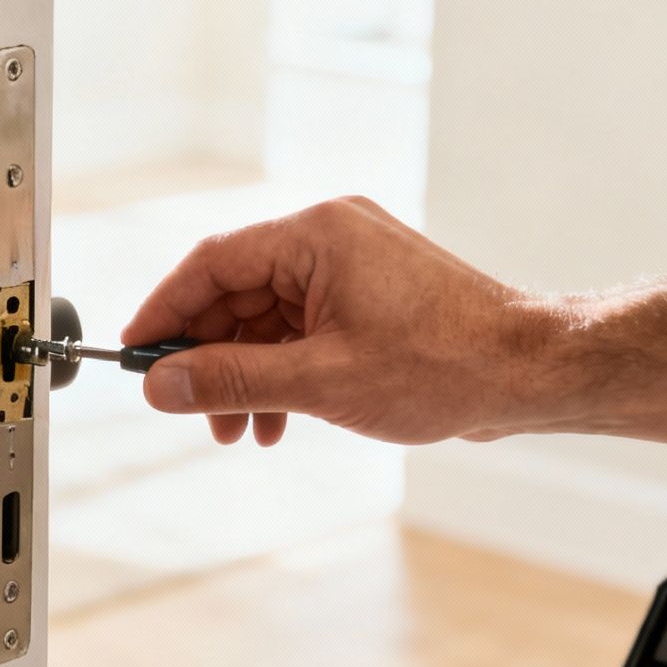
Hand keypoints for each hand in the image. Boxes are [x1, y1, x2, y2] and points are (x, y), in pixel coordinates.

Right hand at [123, 196, 548, 445]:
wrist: (530, 372)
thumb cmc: (443, 364)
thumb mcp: (319, 381)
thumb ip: (231, 380)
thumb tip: (162, 385)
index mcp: (315, 235)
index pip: (210, 263)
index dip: (165, 311)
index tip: (136, 355)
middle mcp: (330, 237)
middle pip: (236, 293)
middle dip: (211, 358)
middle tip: (193, 412)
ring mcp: (353, 266)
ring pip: (267, 318)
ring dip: (247, 375)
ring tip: (243, 431)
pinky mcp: (370, 296)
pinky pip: (302, 328)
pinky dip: (283, 372)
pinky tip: (279, 420)